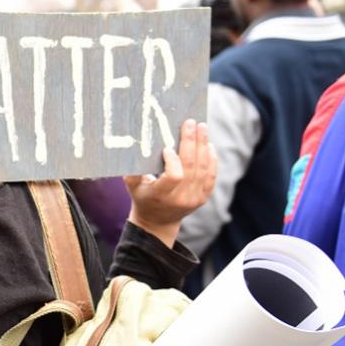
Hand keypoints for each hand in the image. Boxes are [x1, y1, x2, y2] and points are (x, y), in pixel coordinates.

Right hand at [123, 119, 216, 246]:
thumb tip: (137, 144)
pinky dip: (212, 159)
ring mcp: (194, 199)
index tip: (167, 148)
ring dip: (203, 146)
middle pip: (191, 167)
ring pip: (203, 169)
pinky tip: (209, 145)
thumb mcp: (132, 186)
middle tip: (191, 123)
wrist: (158, 221)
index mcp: (161, 196)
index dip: (173, 160)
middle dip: (191, 142)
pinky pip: (211, 176)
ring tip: (202, 128)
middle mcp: (180, 198)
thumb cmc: (142, 197)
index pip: (174, 176)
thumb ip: (133, 168)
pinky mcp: (203, 197)